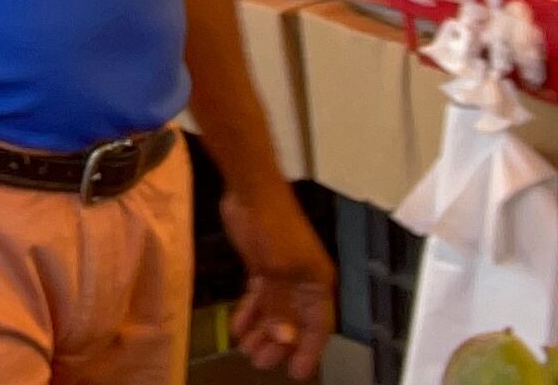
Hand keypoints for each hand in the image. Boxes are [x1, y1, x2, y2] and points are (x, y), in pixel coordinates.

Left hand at [223, 181, 332, 380]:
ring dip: (263, 330)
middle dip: (279, 345)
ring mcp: (283, 273)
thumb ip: (280, 306)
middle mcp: (304, 281)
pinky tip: (237, 327)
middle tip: (260, 363)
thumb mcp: (277, 271)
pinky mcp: (263, 265)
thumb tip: (285, 340)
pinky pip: (260, 296)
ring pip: (276, 311)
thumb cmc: (273, 227)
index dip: (309, 351)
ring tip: (247, 350)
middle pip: (295, 322)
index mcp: (318, 283)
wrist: (251, 191)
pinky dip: (250, 311)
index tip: (297, 374)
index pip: (319, 326)